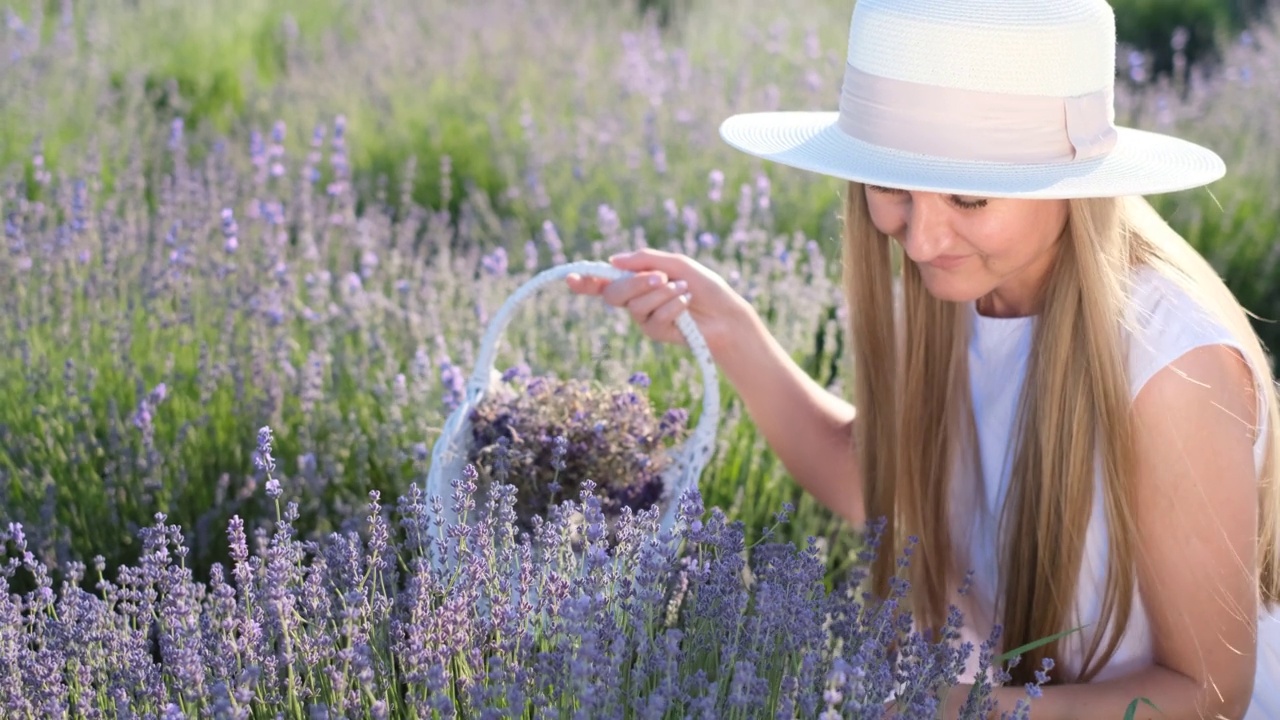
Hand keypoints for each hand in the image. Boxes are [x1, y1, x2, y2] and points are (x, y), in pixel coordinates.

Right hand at [565, 248, 751, 357]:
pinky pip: (653, 318)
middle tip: (661, 277)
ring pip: (635, 305)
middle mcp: (635, 299)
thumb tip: (612, 261)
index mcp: (637, 279)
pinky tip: (686, 305)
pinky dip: (672, 307)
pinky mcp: (655, 333)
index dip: (585, 281)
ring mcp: (643, 318)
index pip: (604, 281)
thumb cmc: (704, 286)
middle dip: (636, 282)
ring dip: (662, 294)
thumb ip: (645, 260)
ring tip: (683, 290)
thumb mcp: (676, 264)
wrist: (726, 314)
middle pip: (614, 292)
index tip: (571, 279)